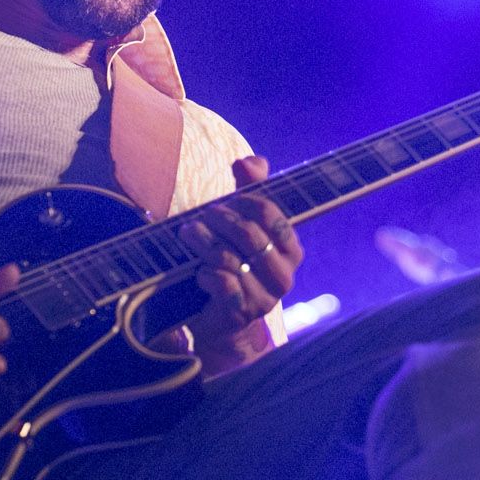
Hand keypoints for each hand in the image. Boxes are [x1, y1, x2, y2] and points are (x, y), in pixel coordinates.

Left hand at [177, 156, 302, 369]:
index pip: (270, 213)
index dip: (242, 202)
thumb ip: (248, 189)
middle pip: (249, 233)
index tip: (222, 202)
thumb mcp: (241, 222)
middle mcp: (284, 274)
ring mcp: (265, 297)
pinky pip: (222, 283)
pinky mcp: (242, 313)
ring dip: (204, 243)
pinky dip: (205, 273)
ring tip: (188, 234)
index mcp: (291, 248)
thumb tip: (248, 162)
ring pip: (230, 258)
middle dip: (219, 220)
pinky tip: (199, 272)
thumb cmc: (232, 259)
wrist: (220, 317)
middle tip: (198, 217)